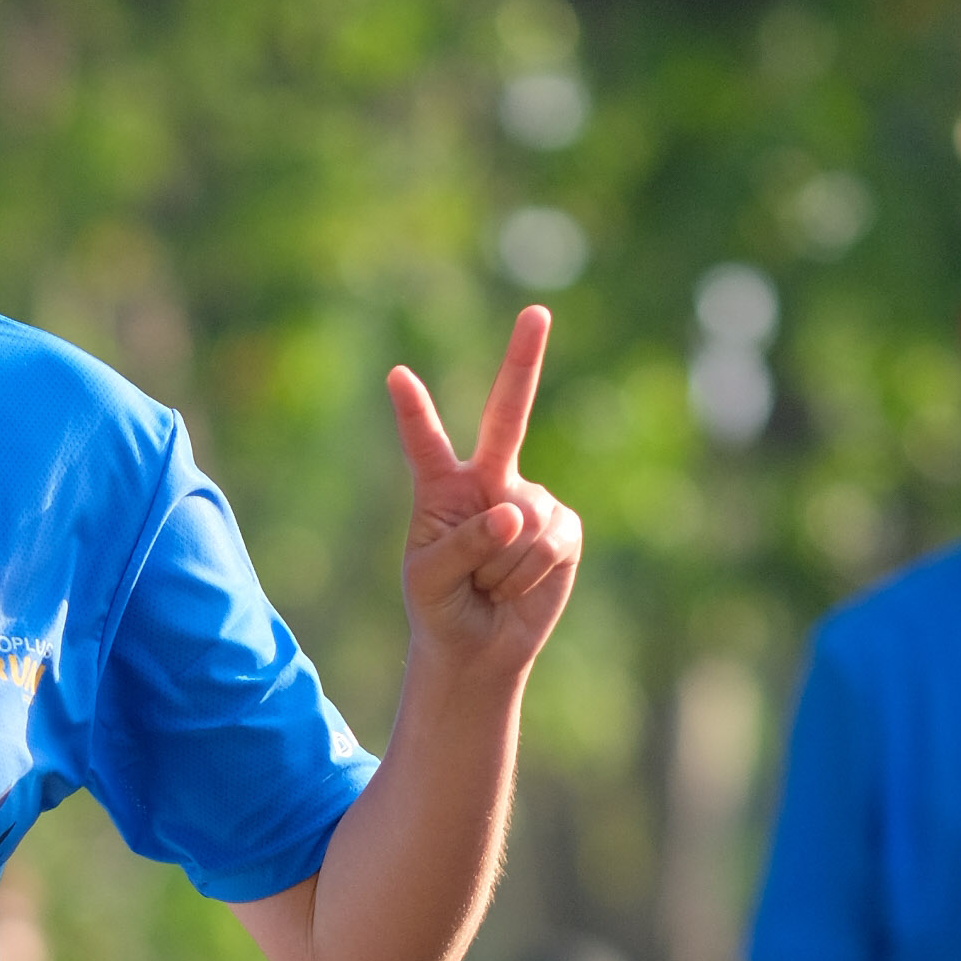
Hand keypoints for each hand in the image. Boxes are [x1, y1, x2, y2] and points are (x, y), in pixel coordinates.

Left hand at [385, 306, 583, 676]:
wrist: (478, 648)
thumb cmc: (440, 606)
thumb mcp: (429, 578)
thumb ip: (463, 542)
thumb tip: (513, 510)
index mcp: (442, 487)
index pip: (427, 443)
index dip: (414, 412)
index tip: (396, 377)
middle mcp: (489, 480)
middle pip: (508, 415)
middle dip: (523, 362)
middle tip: (537, 312)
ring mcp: (530, 499)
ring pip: (521, 521)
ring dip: (500, 567)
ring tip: (489, 584)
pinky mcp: (564, 527)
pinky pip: (547, 543)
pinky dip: (526, 574)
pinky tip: (515, 587)